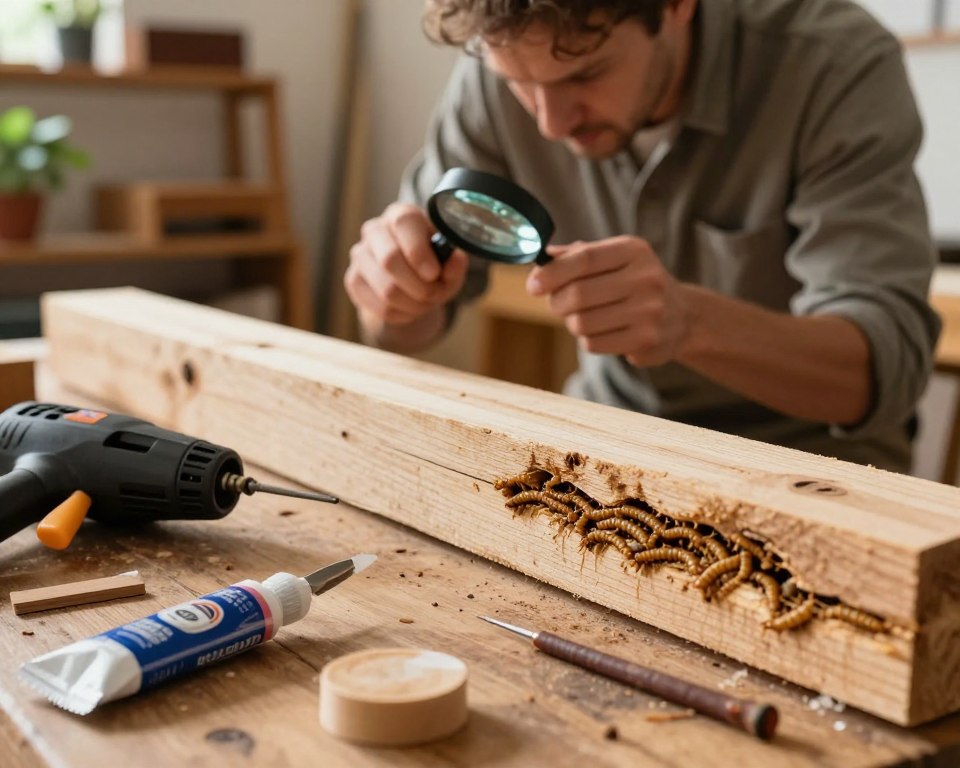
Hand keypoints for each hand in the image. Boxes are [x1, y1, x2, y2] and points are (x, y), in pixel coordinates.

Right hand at [344, 203, 468, 338]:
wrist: (408, 283)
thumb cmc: (431, 265)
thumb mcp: (450, 263)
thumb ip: (456, 263)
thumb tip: (455, 259)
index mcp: (402, 215)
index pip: (404, 224)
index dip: (419, 253)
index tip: (433, 274)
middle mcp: (375, 229)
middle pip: (390, 260)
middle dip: (419, 287)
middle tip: (434, 295)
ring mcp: (359, 254)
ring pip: (386, 289)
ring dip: (413, 305)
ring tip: (425, 304)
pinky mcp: (353, 280)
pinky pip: (379, 307)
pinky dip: (401, 315)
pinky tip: (409, 309)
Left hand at [526, 236, 692, 366]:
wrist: (683, 316)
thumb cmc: (635, 284)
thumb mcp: (615, 260)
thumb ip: (578, 256)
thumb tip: (543, 257)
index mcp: (634, 250)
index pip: (583, 259)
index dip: (552, 273)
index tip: (533, 285)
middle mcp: (645, 278)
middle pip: (577, 294)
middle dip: (557, 302)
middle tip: (557, 304)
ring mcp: (649, 310)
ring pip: (582, 323)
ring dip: (573, 323)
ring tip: (586, 318)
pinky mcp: (646, 340)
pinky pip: (593, 344)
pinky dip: (588, 340)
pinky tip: (603, 332)